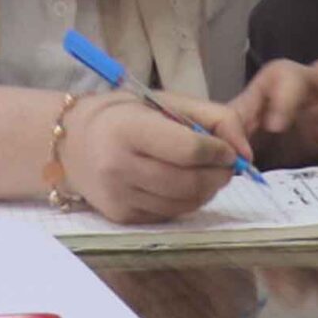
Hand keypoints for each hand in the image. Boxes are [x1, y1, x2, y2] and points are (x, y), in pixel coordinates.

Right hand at [59, 91, 251, 224]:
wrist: (72, 143)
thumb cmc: (125, 116)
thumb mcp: (167, 101)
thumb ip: (215, 117)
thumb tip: (245, 153)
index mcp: (128, 130)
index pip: (189, 150)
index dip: (219, 152)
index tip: (228, 149)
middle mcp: (118, 167)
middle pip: (190, 183)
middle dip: (220, 176)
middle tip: (227, 165)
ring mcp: (119, 196)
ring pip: (185, 203)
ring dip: (208, 190)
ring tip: (207, 173)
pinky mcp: (122, 217)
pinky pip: (170, 214)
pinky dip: (187, 201)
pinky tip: (183, 184)